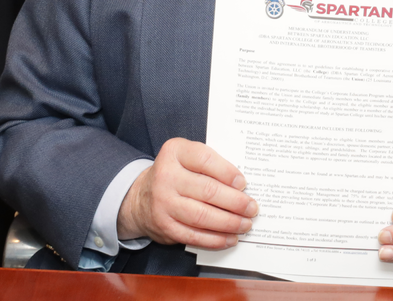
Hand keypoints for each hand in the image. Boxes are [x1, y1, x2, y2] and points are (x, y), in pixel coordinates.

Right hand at [116, 137, 257, 248]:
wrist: (140, 198)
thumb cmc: (174, 174)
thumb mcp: (186, 157)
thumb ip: (209, 163)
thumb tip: (241, 185)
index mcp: (174, 152)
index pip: (205, 160)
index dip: (228, 172)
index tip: (243, 183)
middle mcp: (166, 177)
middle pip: (208, 191)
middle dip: (235, 202)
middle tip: (252, 208)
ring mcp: (163, 203)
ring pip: (203, 216)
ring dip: (229, 223)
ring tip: (245, 224)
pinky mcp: (165, 226)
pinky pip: (194, 236)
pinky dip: (215, 239)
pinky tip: (230, 238)